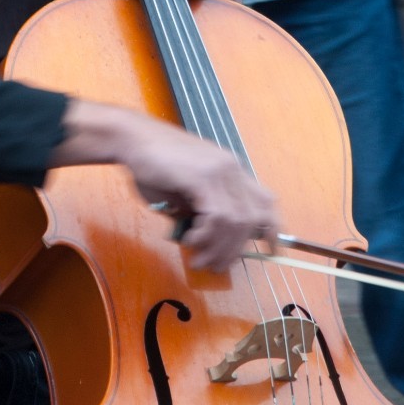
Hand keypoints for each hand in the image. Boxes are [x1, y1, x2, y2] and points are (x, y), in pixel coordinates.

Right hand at [56, 102, 279, 273]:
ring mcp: (220, 171)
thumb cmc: (153, 164)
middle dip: (236, 249)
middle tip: (217, 266)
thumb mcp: (185, 193)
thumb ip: (200, 213)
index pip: (266, 202)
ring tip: (200, 260)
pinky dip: (206, 235)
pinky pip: (217, 216)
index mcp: (231, 171)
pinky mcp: (203, 176)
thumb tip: (208, 242)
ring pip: (236, 221)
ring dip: (219, 247)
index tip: (271, 251)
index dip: (273, 229)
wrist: (131, 138)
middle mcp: (232, 169)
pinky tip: (191, 239)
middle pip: (253, 219)